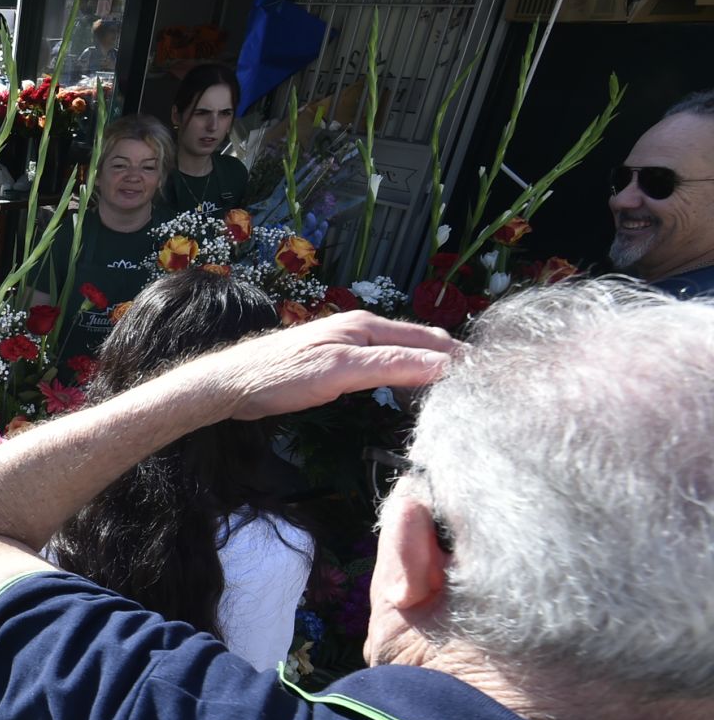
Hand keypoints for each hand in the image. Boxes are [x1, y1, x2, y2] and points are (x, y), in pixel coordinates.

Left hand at [207, 312, 454, 421]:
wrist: (232, 384)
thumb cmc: (279, 377)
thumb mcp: (339, 372)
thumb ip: (391, 365)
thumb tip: (443, 364)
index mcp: (366, 327)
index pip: (428, 341)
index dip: (458, 360)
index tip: (487, 380)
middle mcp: (361, 328)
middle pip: (419, 343)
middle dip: (449, 361)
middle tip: (478, 390)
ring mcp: (348, 343)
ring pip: (403, 353)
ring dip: (428, 368)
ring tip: (454, 392)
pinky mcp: (336, 360)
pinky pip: (383, 363)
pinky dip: (404, 374)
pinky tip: (409, 391)